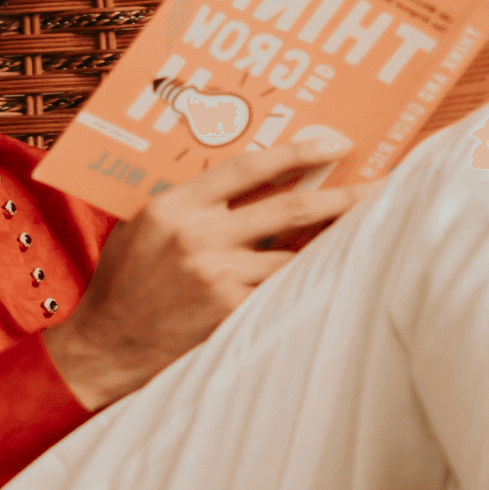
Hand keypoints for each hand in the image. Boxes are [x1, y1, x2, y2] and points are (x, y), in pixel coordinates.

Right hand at [42, 142, 372, 409]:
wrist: (108, 346)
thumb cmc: (125, 284)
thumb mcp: (144, 227)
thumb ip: (189, 204)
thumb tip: (243, 182)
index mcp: (176, 206)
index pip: (248, 167)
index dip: (296, 152)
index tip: (333, 144)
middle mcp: (199, 237)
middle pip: (289, 208)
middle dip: (342, 197)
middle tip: (380, 187)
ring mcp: (217, 276)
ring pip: (295, 254)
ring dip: (334, 244)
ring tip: (368, 235)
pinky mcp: (229, 313)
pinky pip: (281, 291)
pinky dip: (307, 282)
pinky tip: (335, 278)